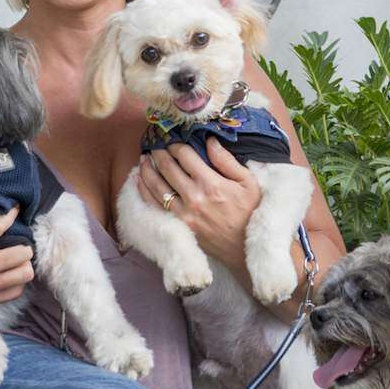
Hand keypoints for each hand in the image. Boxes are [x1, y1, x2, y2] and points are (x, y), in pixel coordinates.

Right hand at [0, 207, 34, 304]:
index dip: (10, 215)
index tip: (15, 209)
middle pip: (23, 253)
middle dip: (25, 249)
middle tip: (20, 248)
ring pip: (25, 272)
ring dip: (24, 267)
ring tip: (17, 264)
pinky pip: (17, 290)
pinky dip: (17, 283)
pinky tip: (9, 278)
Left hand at [136, 140, 262, 272]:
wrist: (244, 249)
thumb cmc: (249, 213)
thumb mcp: (248, 183)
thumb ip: (227, 161)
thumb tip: (210, 140)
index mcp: (211, 183)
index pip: (185, 156)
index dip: (176, 144)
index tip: (172, 139)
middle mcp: (193, 197)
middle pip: (168, 168)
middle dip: (158, 153)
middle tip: (154, 143)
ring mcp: (183, 213)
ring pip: (156, 186)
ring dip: (147, 169)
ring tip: (144, 158)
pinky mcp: (178, 225)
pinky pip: (155, 205)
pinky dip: (144, 191)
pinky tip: (140, 180)